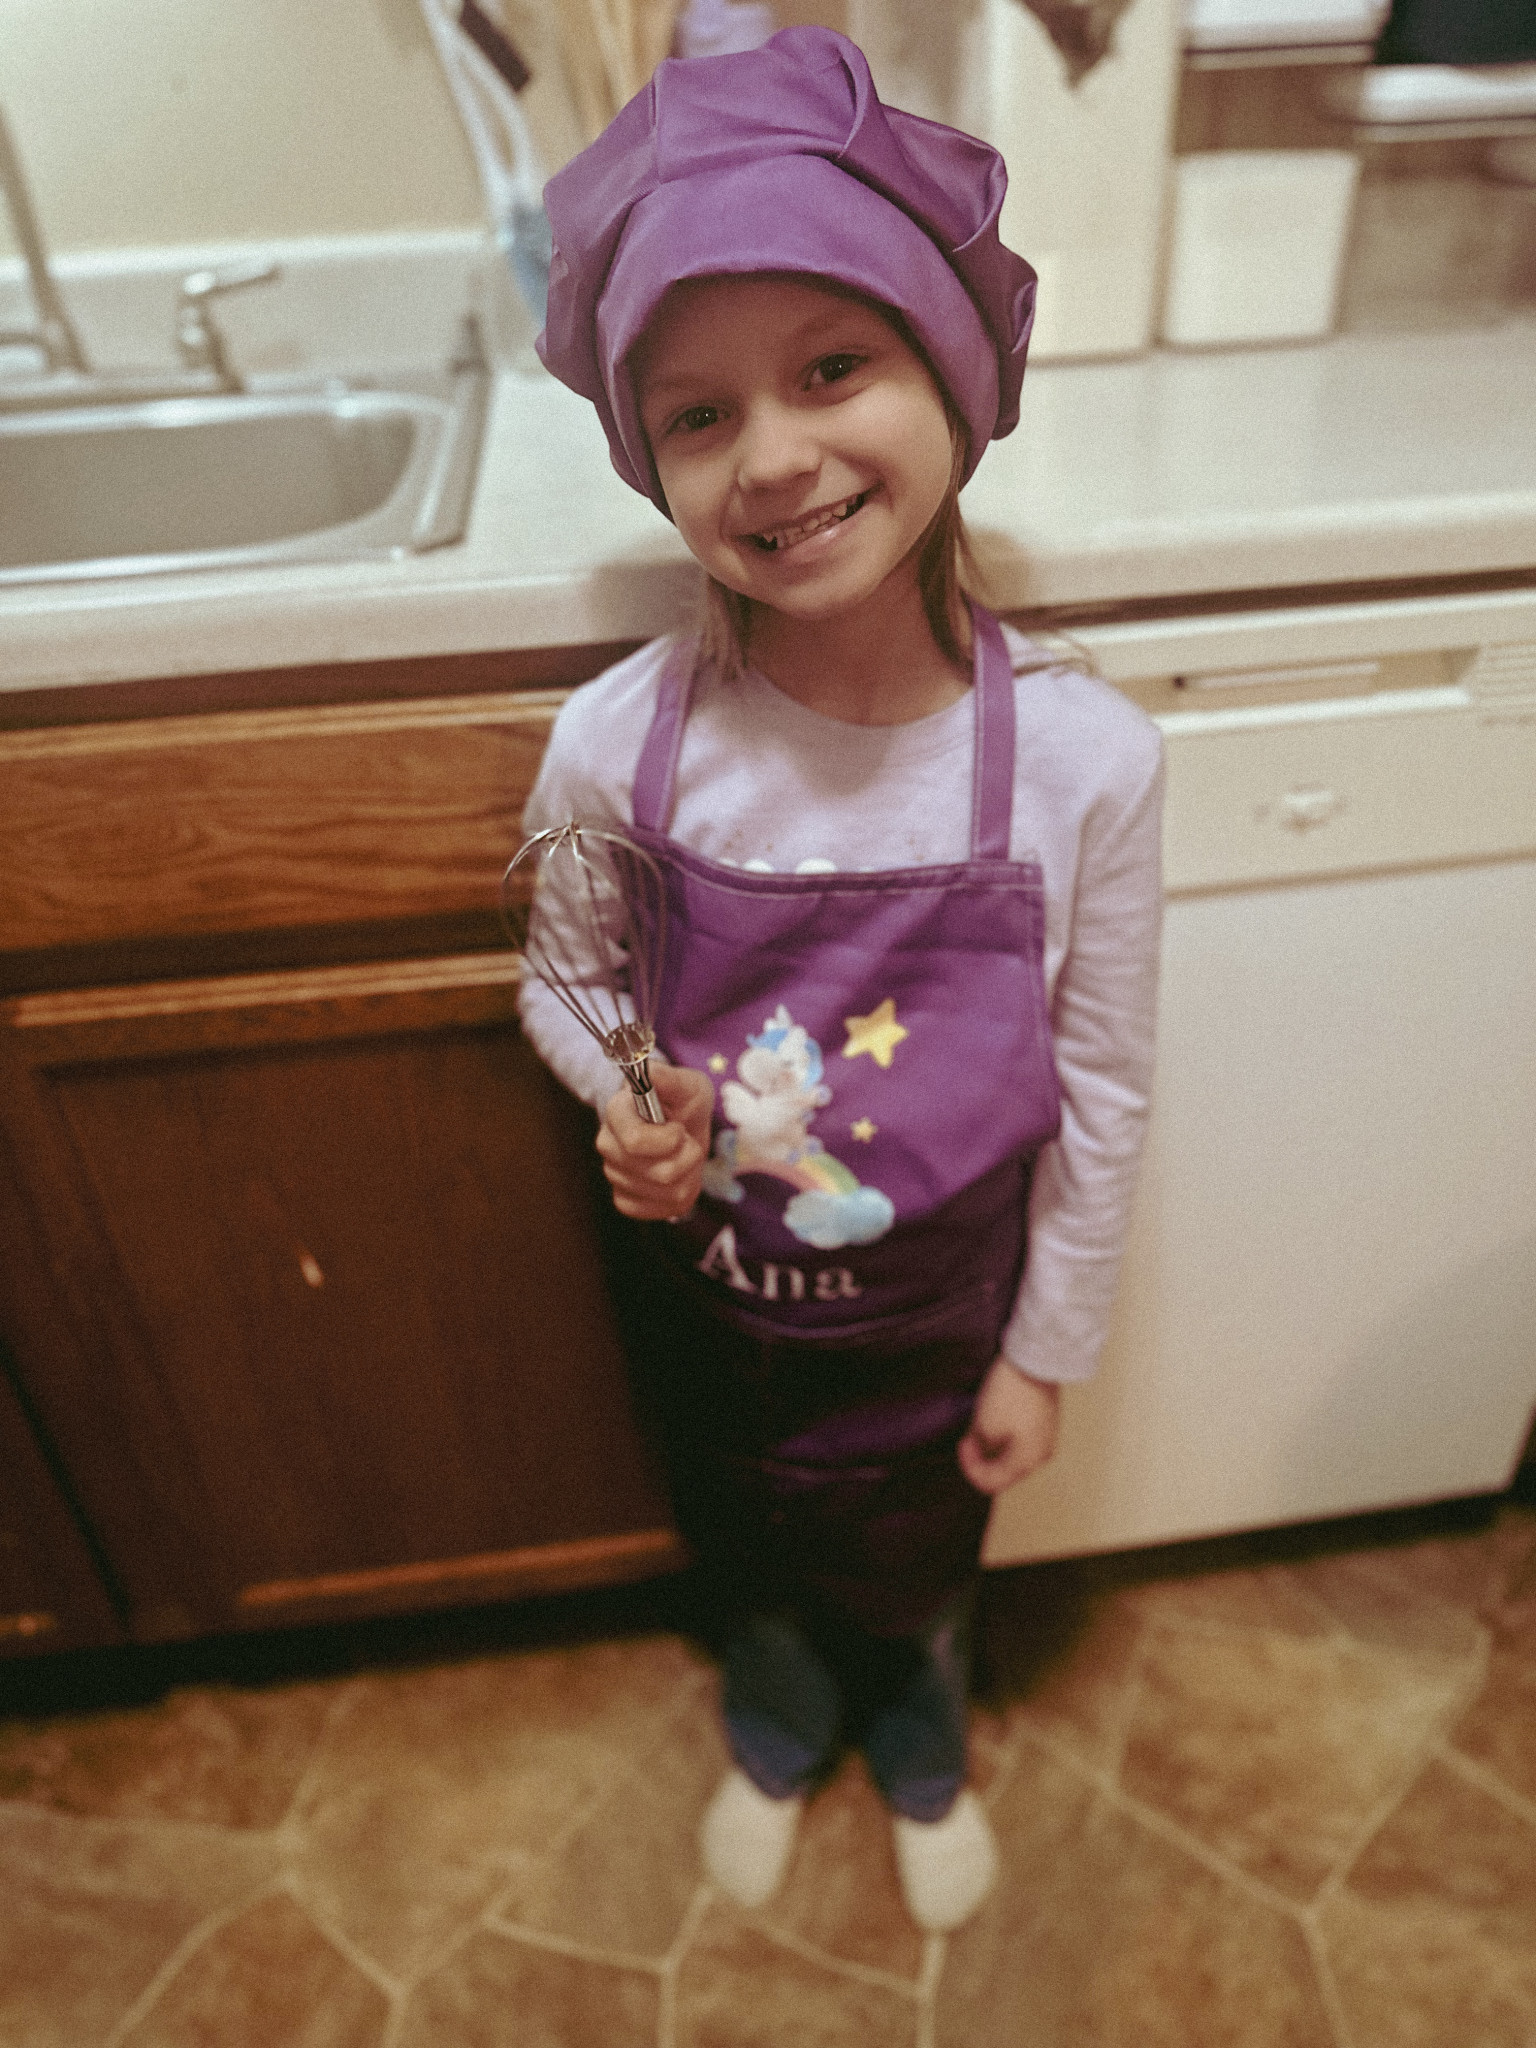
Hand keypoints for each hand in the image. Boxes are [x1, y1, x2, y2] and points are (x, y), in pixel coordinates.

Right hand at [596, 1063, 714, 1220]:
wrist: (680, 1124)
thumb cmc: (682, 1102)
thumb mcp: (686, 1084)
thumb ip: (669, 1078)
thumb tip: (650, 1072)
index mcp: (616, 1112)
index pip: (636, 1142)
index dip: (670, 1139)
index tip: (679, 1127)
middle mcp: (608, 1146)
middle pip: (660, 1174)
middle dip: (688, 1158)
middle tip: (686, 1140)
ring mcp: (615, 1175)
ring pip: (667, 1193)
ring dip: (689, 1175)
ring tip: (684, 1156)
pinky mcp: (625, 1200)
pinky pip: (660, 1210)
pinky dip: (679, 1196)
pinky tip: (678, 1176)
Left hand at [958, 1358, 1060, 1495]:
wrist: (1035, 1360)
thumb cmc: (1011, 1392)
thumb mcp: (986, 1425)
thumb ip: (980, 1448)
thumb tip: (980, 1452)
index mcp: (1027, 1462)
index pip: (992, 1482)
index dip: (970, 1467)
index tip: (962, 1444)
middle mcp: (1040, 1455)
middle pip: (1004, 1472)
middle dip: (981, 1459)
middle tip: (967, 1439)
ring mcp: (1045, 1439)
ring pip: (1012, 1456)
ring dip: (991, 1448)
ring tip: (978, 1428)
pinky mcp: (1044, 1423)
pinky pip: (1021, 1441)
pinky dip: (1004, 1437)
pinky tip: (994, 1420)